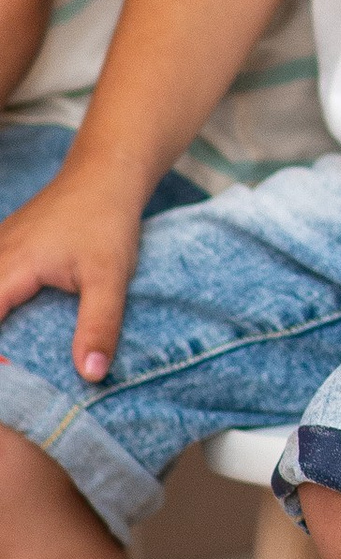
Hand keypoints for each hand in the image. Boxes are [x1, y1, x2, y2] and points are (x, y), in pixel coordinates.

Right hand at [0, 164, 146, 383]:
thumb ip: (100, 325)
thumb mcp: (111, 277)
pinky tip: (12, 326)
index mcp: (9, 269)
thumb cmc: (107, 221)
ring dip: (0, 324)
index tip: (7, 384)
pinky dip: (1, 304)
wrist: (105, 174)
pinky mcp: (4, 248)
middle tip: (13, 378)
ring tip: (14, 363)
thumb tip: (91, 375)